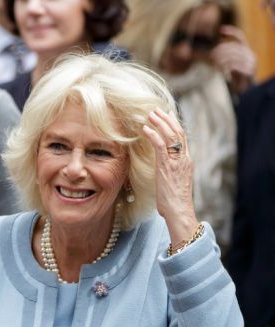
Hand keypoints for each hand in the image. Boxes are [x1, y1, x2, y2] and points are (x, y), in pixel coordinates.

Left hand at [142, 108, 198, 244]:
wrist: (179, 211)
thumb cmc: (174, 202)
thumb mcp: (172, 182)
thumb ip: (169, 171)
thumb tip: (162, 169)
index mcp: (186, 161)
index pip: (182, 137)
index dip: (174, 124)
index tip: (167, 114)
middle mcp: (183, 158)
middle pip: (177, 132)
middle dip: (167, 119)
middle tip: (156, 109)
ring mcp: (176, 161)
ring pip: (171, 135)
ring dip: (160, 122)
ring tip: (150, 114)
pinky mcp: (167, 166)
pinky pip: (160, 145)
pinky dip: (153, 135)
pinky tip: (145, 128)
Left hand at [211, 25, 256, 94]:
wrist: (245, 89)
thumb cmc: (236, 75)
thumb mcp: (231, 63)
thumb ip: (227, 56)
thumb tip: (214, 51)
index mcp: (247, 50)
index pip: (240, 36)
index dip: (231, 32)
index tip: (221, 29)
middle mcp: (250, 54)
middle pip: (233, 47)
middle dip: (221, 49)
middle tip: (211, 54)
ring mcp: (250, 62)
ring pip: (233, 56)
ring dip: (221, 58)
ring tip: (214, 62)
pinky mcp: (248, 71)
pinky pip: (234, 65)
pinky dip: (225, 66)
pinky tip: (220, 68)